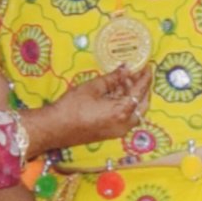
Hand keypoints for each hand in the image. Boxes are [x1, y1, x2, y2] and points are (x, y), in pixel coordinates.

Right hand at [28, 65, 149, 155]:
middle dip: (140, 88)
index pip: (140, 91)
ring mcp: (118, 131)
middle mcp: (124, 124)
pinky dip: (124, 106)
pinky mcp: (110, 134)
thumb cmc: (71, 107)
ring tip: (121, 82)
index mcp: (122, 111)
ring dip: (131, 97)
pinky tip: (115, 94)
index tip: (147, 66)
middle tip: (135, 74)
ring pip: (134, 112)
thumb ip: (113, 78)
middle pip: (142, 104)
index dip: (145, 77)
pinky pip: (125, 118)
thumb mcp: (93, 87)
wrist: (54, 129)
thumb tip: (125, 69)